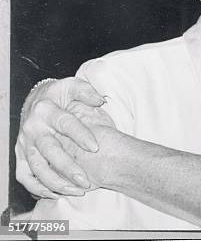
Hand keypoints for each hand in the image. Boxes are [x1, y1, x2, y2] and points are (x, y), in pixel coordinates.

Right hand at [16, 78, 105, 197]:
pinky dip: (38, 188)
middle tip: (86, 180)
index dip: (80, 135)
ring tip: (77, 190)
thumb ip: (86, 91)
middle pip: (50, 151)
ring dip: (56, 182)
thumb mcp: (72, 86)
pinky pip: (25, 177)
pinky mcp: (20, 156)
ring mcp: (25, 144)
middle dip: (68, 168)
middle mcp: (33, 128)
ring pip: (37, 168)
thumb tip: (100, 100)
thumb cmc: (59, 94)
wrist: (36, 100)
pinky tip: (57, 194)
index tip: (95, 147)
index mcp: (46, 110)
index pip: (65, 124)